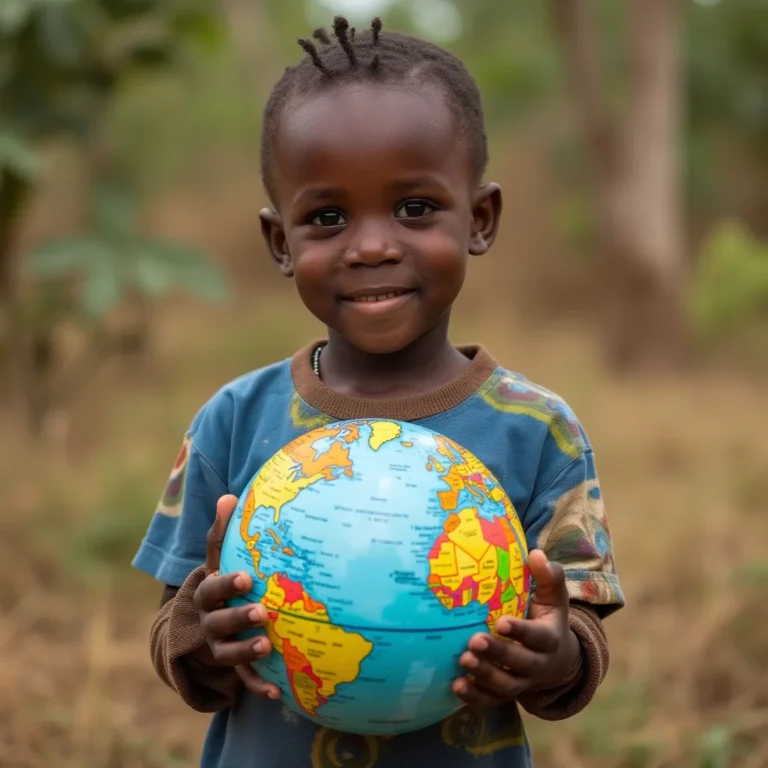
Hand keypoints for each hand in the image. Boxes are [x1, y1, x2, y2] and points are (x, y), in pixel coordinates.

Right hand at [192, 494, 280, 699]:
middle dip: (238, 617)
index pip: (212, 588)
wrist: (193, 630)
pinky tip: (277, 692)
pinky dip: (258, 686)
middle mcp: (207, 622)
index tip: (247, 578)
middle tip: (263, 612)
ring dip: (245, 651)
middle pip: (218, 622)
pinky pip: (243, 680)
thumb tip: (228, 496)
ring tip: (266, 646)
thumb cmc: (216, 585)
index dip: (227, 584)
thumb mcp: (216, 560)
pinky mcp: (229, 669)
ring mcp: (217, 648)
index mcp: (205, 594)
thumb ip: (221, 534)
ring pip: (227, 652)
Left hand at [452, 549, 579, 707]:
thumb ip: (548, 576)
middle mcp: (538, 665)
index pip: (538, 637)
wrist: (557, 659)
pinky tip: (456, 686)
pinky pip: (491, 701)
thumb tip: (536, 554)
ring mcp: (522, 682)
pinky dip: (475, 697)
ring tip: (464, 660)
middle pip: (520, 664)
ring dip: (484, 675)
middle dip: (498, 654)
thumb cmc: (547, 617)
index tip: (501, 622)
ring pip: (505, 686)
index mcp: (550, 639)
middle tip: (474, 640)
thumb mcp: (554, 597)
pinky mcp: (505, 694)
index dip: (521, 632)